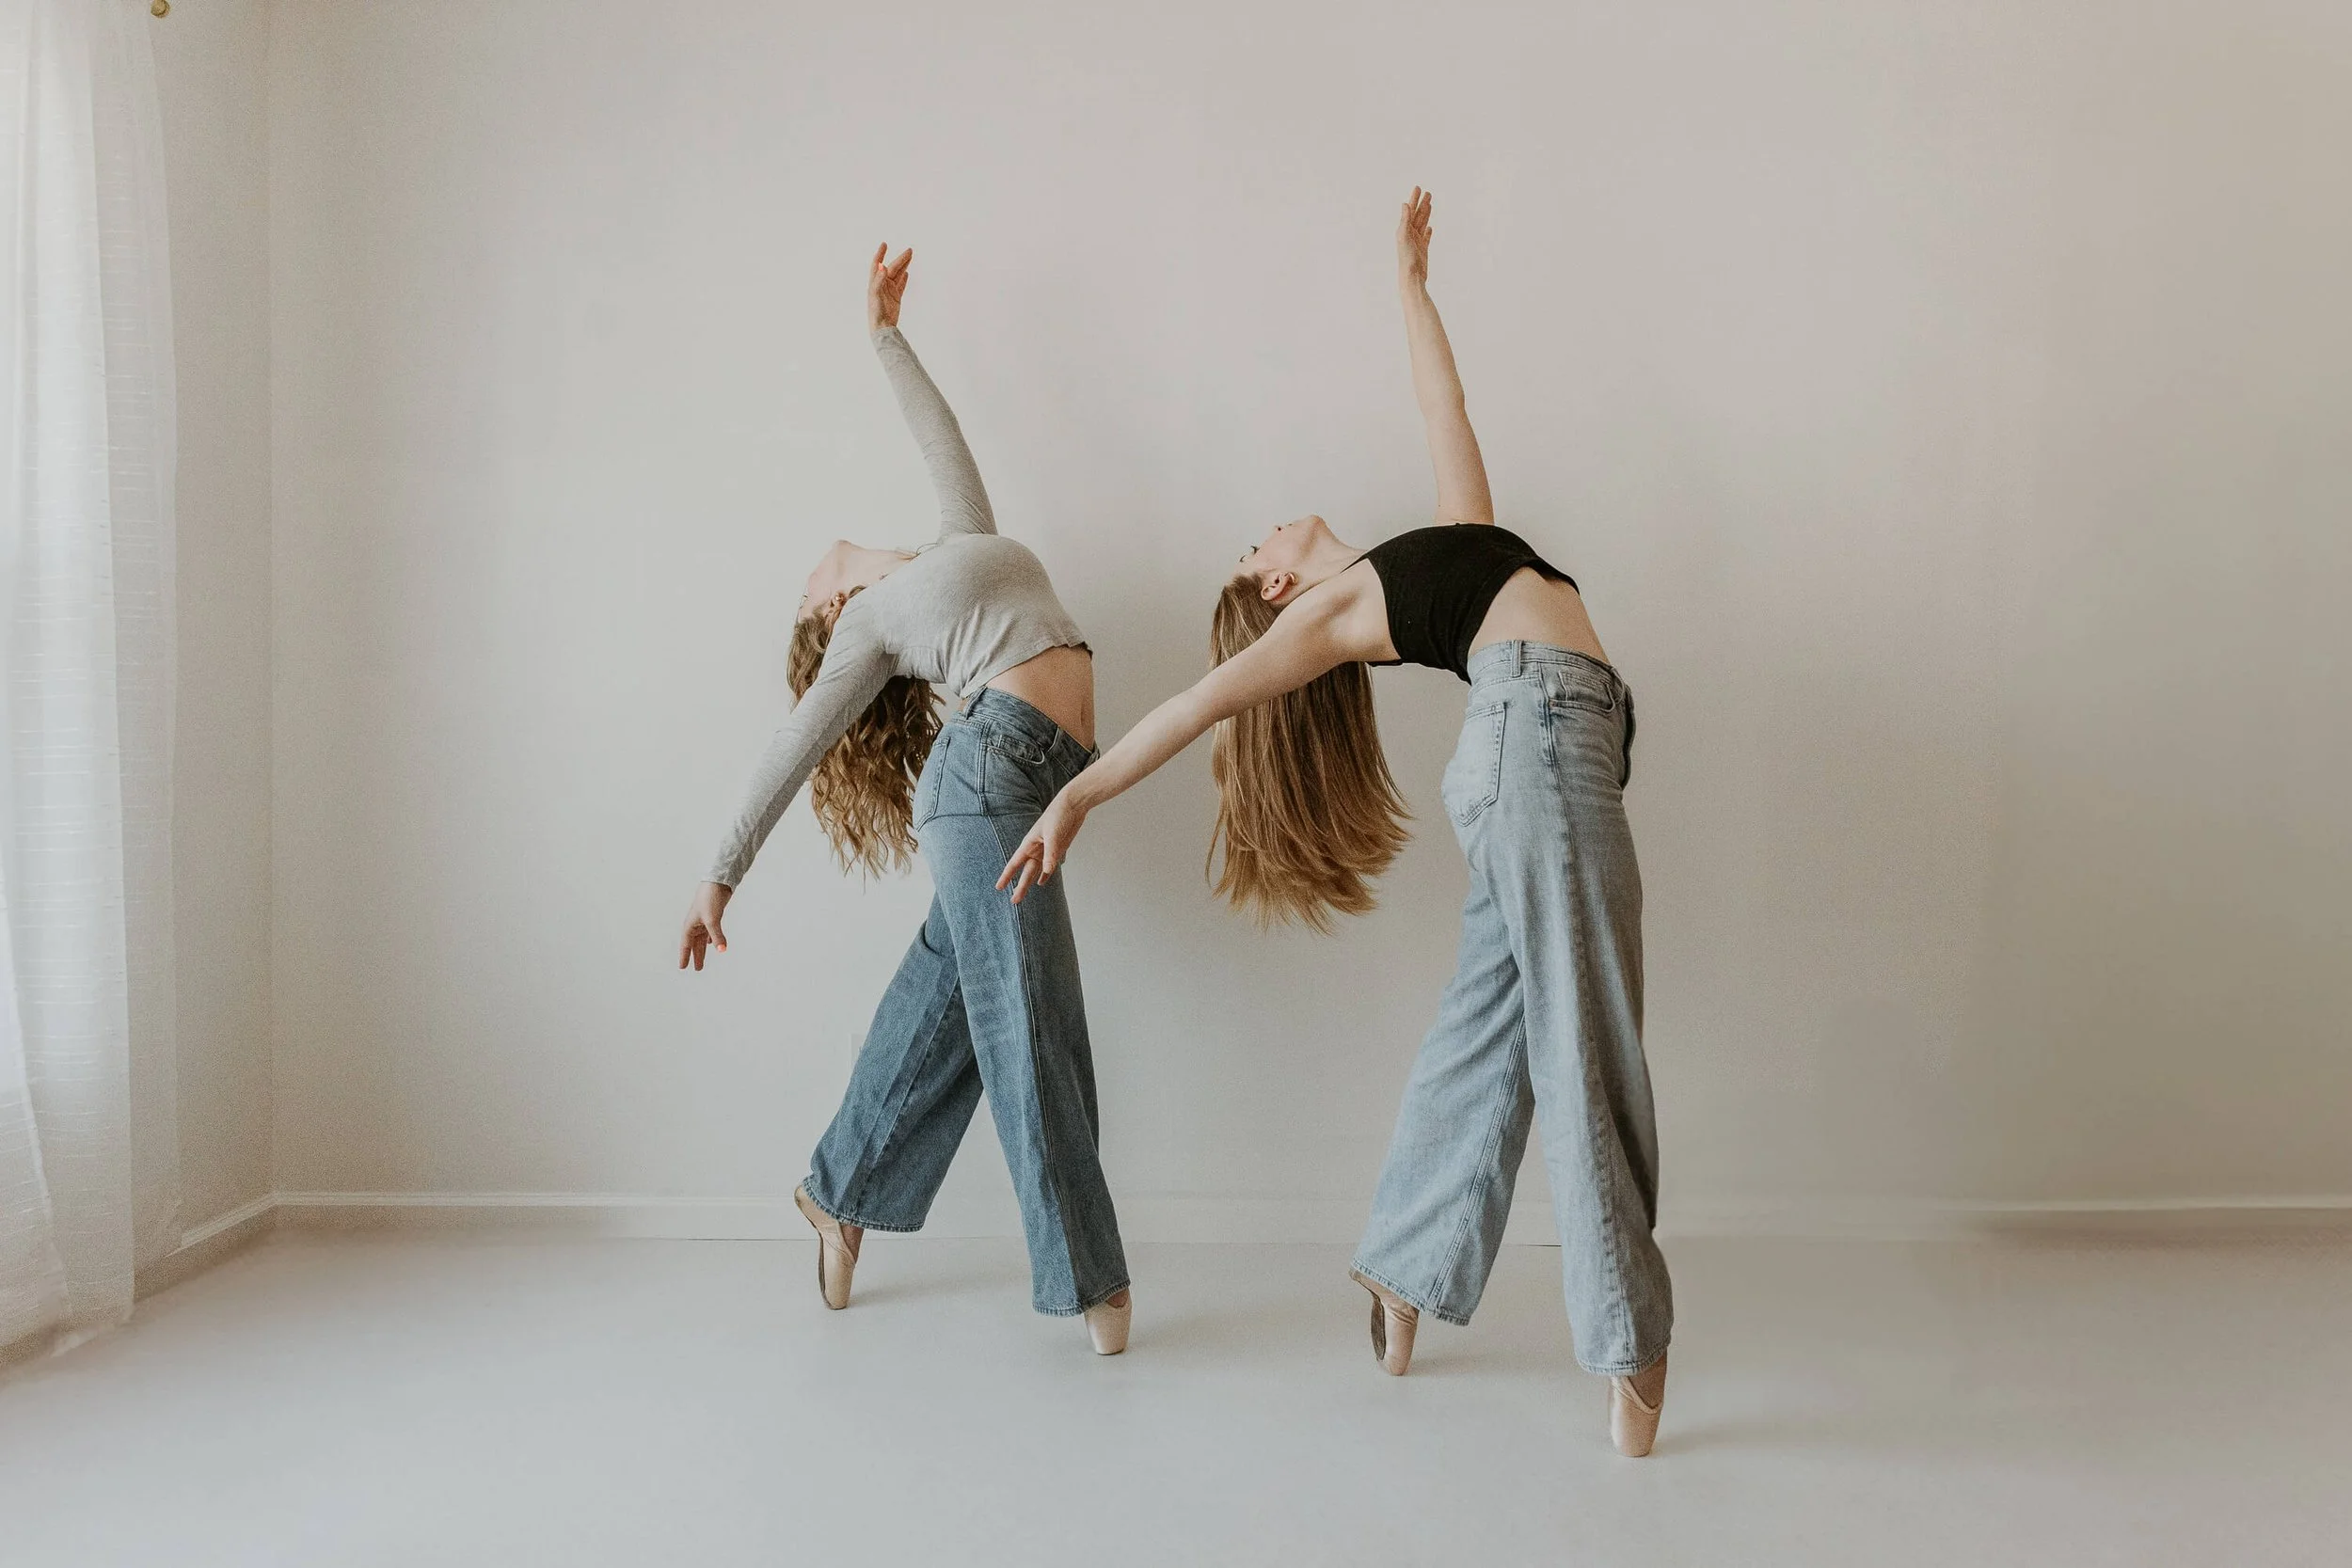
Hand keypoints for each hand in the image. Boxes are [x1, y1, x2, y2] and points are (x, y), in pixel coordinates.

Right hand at [679, 881, 731, 969]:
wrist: (717, 883)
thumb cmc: (710, 899)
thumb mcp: (713, 920)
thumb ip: (717, 936)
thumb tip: (722, 950)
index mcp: (690, 926)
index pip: (686, 945)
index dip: (684, 956)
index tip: (682, 968)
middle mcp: (695, 924)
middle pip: (694, 945)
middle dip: (696, 956)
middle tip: (698, 969)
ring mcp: (703, 921)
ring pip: (701, 940)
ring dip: (702, 950)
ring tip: (703, 961)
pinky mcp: (712, 917)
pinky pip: (709, 932)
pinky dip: (710, 939)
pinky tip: (711, 943)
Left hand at [867, 242, 911, 331]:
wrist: (882, 327)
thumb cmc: (876, 311)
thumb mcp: (876, 294)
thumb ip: (879, 279)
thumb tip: (883, 265)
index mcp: (875, 281)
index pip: (877, 264)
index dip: (880, 254)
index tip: (884, 244)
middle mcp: (882, 284)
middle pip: (892, 268)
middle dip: (900, 259)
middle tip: (910, 250)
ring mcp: (889, 291)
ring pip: (898, 275)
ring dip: (904, 265)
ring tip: (910, 257)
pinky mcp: (896, 297)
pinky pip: (901, 285)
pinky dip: (904, 279)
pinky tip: (907, 273)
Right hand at [996, 788, 1090, 903]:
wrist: (1073, 804)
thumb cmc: (1059, 815)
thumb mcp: (1053, 835)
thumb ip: (1050, 854)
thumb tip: (1047, 872)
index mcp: (1030, 843)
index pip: (1014, 864)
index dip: (1006, 876)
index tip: (998, 887)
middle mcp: (1036, 848)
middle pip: (1026, 872)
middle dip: (1020, 886)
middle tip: (1014, 901)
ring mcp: (1047, 849)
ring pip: (1037, 870)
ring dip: (1031, 881)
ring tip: (1023, 892)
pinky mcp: (1058, 848)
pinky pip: (1050, 865)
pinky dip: (1046, 873)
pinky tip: (1043, 880)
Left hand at [1397, 187, 1432, 288]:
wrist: (1412, 277)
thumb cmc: (1406, 258)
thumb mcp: (1404, 236)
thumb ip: (1404, 221)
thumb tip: (1405, 204)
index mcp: (1404, 230)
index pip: (1410, 210)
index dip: (1414, 199)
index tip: (1418, 188)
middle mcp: (1409, 234)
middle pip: (1417, 215)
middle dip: (1422, 203)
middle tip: (1428, 192)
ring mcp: (1416, 242)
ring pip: (1422, 223)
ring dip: (1426, 213)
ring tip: (1430, 204)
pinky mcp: (1422, 250)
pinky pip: (1425, 237)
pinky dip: (1427, 231)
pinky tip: (1429, 227)